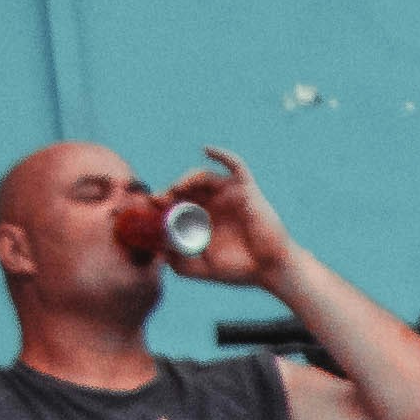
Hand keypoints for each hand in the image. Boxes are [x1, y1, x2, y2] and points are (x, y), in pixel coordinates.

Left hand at [161, 147, 291, 286]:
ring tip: (176, 190)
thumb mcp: (196, 268)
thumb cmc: (237, 270)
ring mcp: (230, 195)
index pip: (175, 203)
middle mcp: (213, 204)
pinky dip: (222, 155)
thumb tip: (155, 244)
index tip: (150, 208)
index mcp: (200, 219)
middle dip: (170, 192)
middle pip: (185, 188)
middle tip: (159, 200)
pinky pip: (236, 165)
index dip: (161, 203)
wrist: (270, 270)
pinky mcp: (246, 190)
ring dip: (186, 179)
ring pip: (203, 177)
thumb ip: (175, 259)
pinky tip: (207, 150)